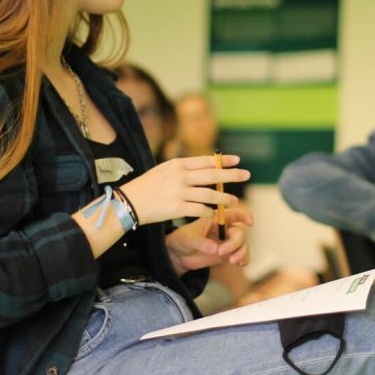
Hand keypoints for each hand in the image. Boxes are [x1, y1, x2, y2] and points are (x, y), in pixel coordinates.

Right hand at [121, 154, 248, 224]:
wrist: (128, 202)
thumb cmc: (146, 186)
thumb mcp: (163, 170)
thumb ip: (181, 169)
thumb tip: (201, 168)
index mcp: (177, 164)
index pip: (205, 160)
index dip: (223, 160)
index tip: (237, 160)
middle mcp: (180, 176)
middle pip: (212, 174)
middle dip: (231, 175)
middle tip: (246, 174)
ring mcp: (179, 192)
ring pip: (209, 194)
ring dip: (224, 198)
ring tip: (234, 201)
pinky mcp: (176, 208)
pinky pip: (200, 210)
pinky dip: (210, 212)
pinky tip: (215, 214)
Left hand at [166, 207, 253, 274]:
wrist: (178, 255)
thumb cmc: (182, 240)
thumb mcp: (188, 239)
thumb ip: (201, 243)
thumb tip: (215, 248)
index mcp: (216, 219)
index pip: (233, 214)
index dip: (244, 216)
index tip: (250, 223)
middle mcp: (224, 230)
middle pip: (239, 233)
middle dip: (234, 243)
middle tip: (221, 252)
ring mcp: (227, 243)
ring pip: (243, 245)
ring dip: (241, 253)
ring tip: (232, 261)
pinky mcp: (227, 255)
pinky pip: (241, 256)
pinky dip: (244, 259)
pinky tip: (239, 264)